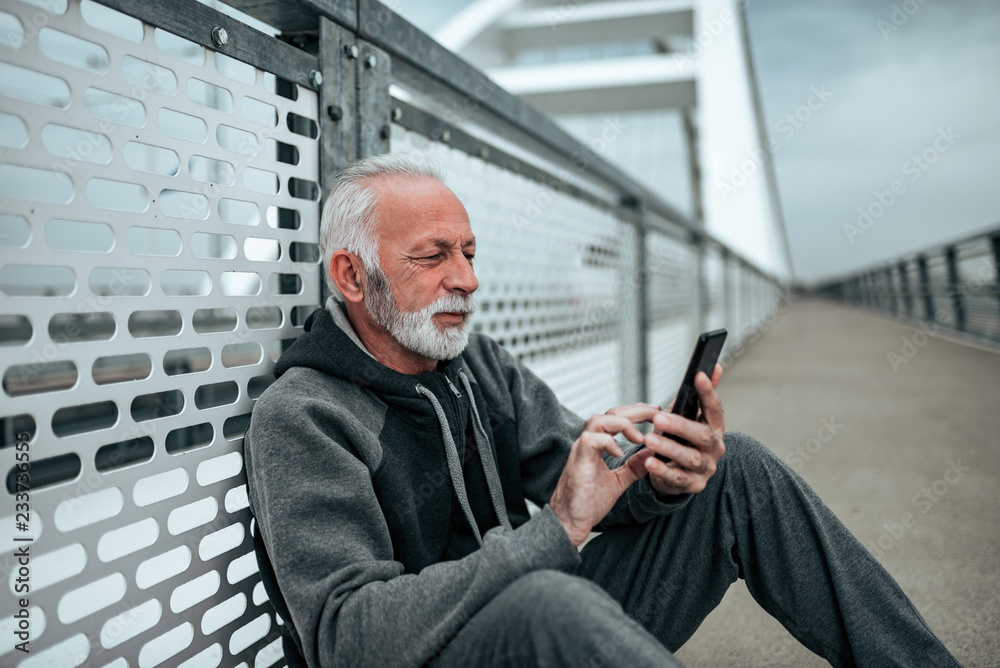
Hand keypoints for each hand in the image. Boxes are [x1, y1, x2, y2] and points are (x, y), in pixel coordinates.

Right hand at [549, 403, 661, 545]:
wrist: (570, 522)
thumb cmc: (588, 502)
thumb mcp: (618, 481)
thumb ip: (633, 467)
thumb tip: (652, 454)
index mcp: (597, 445)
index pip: (616, 418)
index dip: (636, 412)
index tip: (656, 412)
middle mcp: (588, 443)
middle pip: (611, 413)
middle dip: (636, 410)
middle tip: (656, 412)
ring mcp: (581, 450)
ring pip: (599, 420)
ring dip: (623, 423)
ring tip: (640, 436)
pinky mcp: (578, 461)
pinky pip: (591, 440)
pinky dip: (608, 442)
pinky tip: (620, 453)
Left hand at [643, 364, 724, 496]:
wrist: (679, 473)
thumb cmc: (682, 438)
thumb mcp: (689, 417)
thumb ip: (698, 396)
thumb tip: (713, 367)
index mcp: (715, 427)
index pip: (715, 408)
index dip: (708, 392)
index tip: (698, 375)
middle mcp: (715, 448)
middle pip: (702, 436)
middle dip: (680, 426)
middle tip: (658, 418)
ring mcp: (706, 468)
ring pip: (689, 458)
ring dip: (668, 448)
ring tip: (649, 440)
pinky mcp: (694, 485)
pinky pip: (677, 477)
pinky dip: (662, 470)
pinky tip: (648, 462)